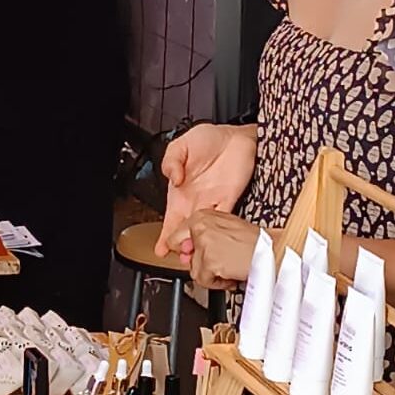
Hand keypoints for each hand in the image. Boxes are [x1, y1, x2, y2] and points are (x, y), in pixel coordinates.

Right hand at [154, 124, 256, 257]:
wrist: (234, 137)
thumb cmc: (207, 139)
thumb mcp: (180, 145)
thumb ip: (171, 161)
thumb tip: (172, 178)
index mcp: (180, 192)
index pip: (171, 219)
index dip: (166, 235)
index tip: (161, 249)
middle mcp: (196, 200)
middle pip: (187, 230)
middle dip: (183, 246)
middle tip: (181, 258)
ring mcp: (213, 202)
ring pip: (205, 230)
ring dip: (201, 244)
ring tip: (196, 256)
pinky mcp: (230, 199)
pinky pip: (224, 219)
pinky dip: (219, 231)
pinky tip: (215, 241)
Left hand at [183, 210, 261, 290]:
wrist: (275, 252)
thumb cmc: (257, 243)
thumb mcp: (226, 230)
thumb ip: (203, 238)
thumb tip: (184, 253)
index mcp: (203, 215)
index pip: (176, 237)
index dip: (188, 251)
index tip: (197, 256)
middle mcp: (200, 225)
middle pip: (183, 255)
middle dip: (198, 264)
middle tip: (217, 264)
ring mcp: (204, 243)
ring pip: (194, 270)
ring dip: (211, 275)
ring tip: (229, 268)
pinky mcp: (209, 260)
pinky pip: (203, 280)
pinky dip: (218, 283)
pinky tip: (231, 275)